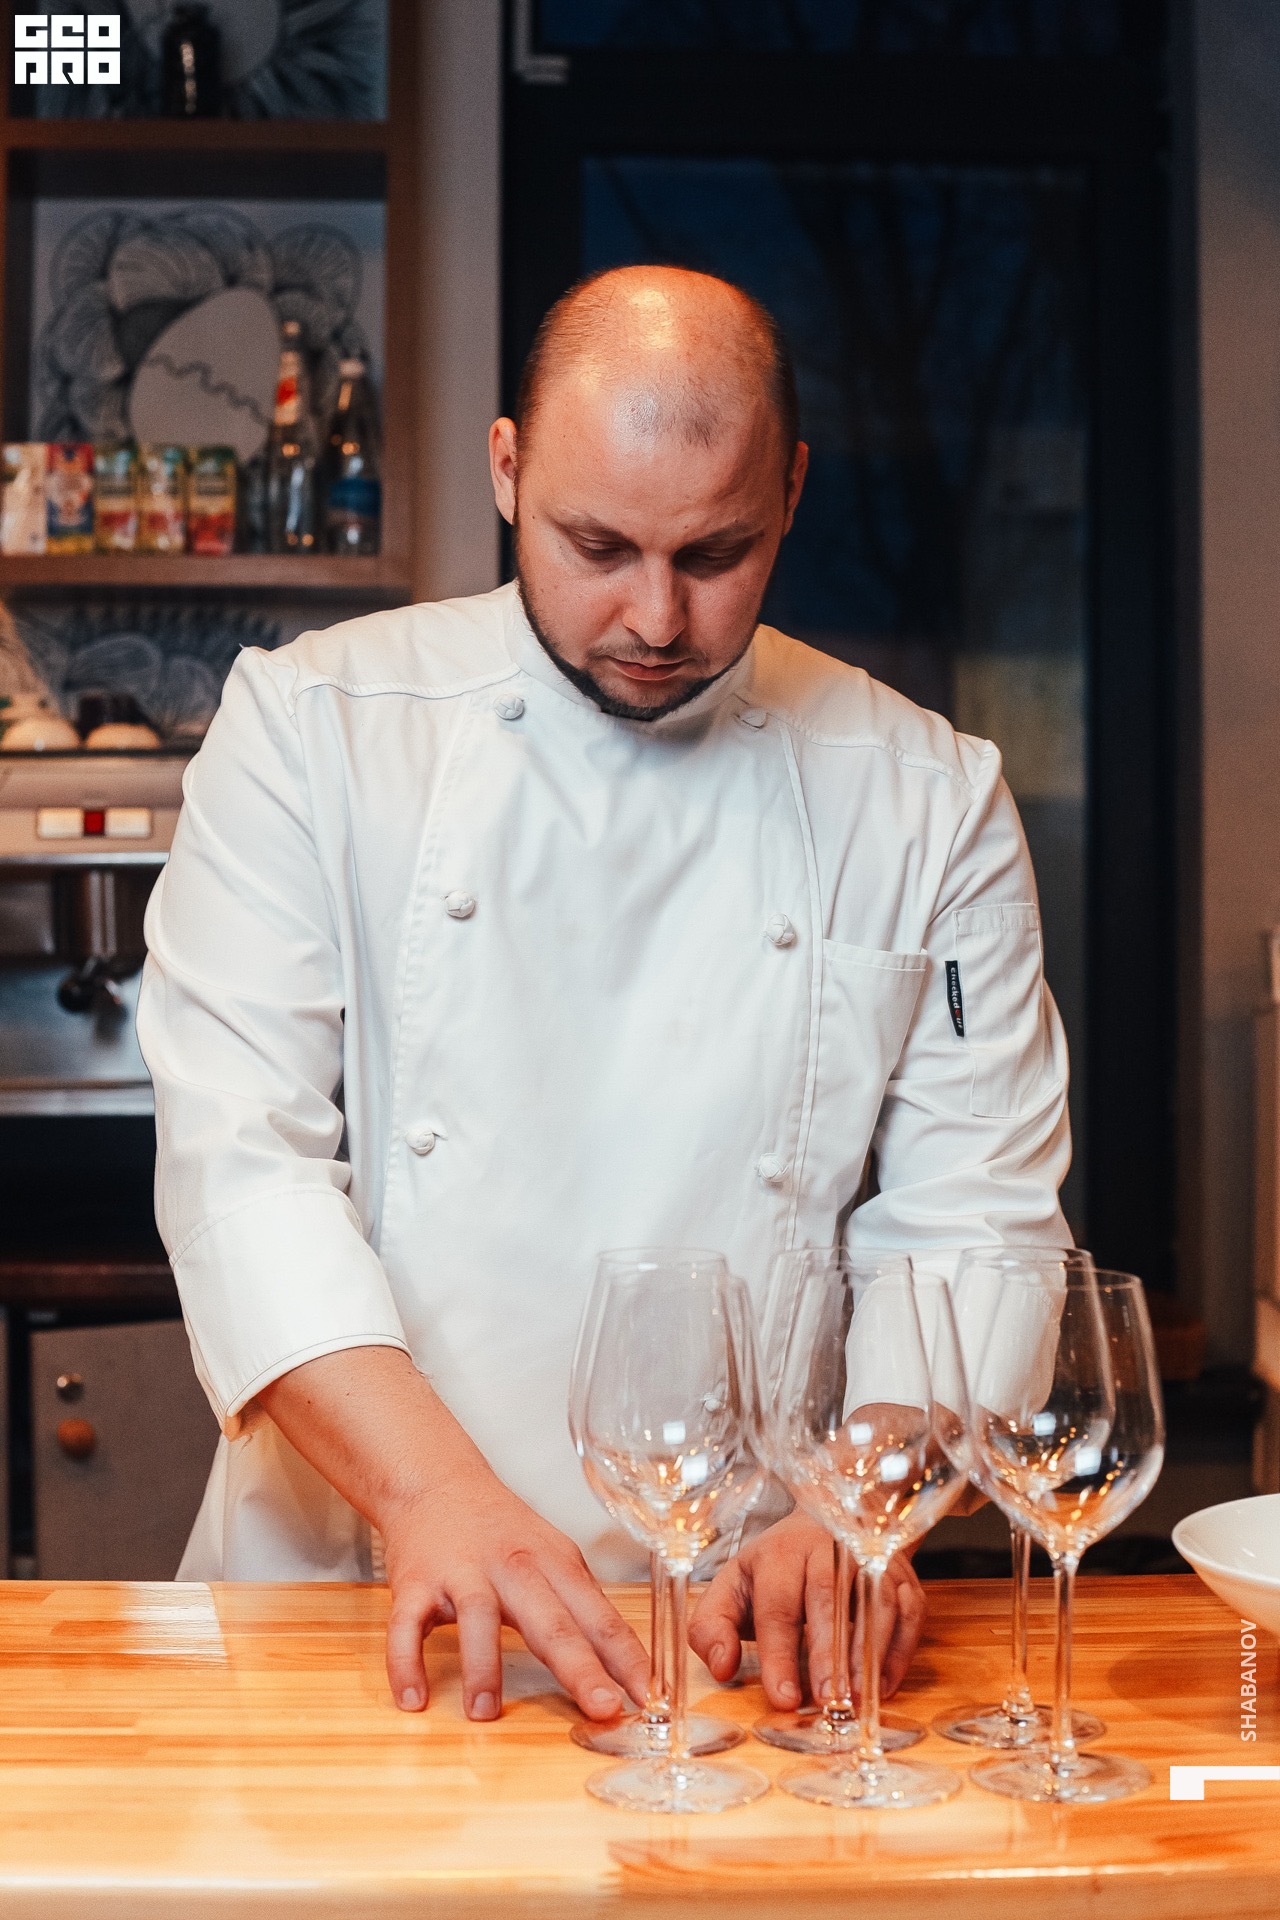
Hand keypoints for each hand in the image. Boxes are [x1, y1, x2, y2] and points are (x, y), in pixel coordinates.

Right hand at [257, 1346, 648, 1723]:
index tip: (649, 1697)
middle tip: (604, 1709)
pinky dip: (405, 1663)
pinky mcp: (415, 1584)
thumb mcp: (552, 1555)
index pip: (599, 1615)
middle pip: (551, 1621)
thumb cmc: (503, 1532)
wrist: (437, 1484)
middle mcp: (513, 1567)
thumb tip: (626, 1662)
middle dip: (580, 1668)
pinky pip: (407, 1626)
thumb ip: (582, 1603)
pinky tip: (413, 1700)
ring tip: (487, 1714)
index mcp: (554, 1563)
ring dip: (482, 1667)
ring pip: (477, 1619)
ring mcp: (462, 1574)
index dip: (626, 1657)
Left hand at [688, 1512, 925, 1709]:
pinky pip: (908, 1610)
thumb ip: (712, 1627)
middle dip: (828, 1653)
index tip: (783, 1697)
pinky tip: (882, 1686)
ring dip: (867, 1654)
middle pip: (828, 1597)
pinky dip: (900, 1649)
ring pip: (873, 1601)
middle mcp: (826, 1548)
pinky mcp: (901, 1574)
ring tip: (856, 1700)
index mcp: (779, 1553)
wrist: (826, 1526)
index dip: (779, 1652)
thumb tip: (720, 1667)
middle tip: (827, 1700)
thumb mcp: (732, 1589)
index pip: (777, 1603)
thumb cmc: (775, 1573)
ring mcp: (869, 1558)